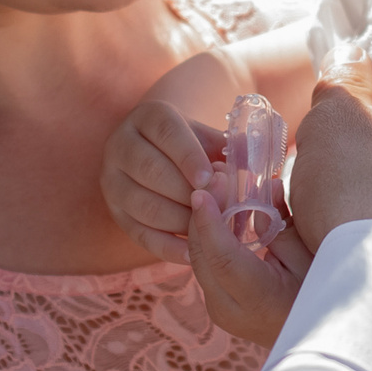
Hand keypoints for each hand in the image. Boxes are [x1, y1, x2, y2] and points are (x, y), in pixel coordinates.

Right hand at [102, 98, 222, 263]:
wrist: (161, 155)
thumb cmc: (194, 149)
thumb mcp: (210, 140)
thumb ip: (234, 151)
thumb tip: (259, 170)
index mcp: (149, 117)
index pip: (166, 132)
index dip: (188, 156)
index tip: (209, 178)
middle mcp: (121, 144)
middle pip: (149, 168)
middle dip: (185, 192)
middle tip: (213, 207)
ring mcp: (112, 179)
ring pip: (141, 204)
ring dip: (178, 220)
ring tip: (206, 228)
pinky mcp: (114, 210)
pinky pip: (137, 233)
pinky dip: (166, 247)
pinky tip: (191, 253)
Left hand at [185, 180, 311, 344]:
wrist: (319, 338)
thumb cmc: (324, 294)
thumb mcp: (309, 257)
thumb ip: (282, 224)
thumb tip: (266, 186)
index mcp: (257, 300)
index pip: (222, 257)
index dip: (209, 221)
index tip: (202, 192)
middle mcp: (229, 309)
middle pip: (202, 255)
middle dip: (204, 213)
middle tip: (217, 177)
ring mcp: (219, 309)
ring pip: (200, 258)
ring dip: (206, 223)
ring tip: (221, 187)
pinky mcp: (217, 303)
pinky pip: (206, 265)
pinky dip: (211, 237)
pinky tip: (224, 211)